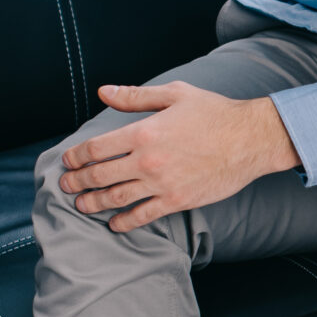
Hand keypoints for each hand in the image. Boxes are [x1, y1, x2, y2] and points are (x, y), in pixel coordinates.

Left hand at [60, 83, 300, 230]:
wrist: (251, 140)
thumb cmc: (215, 113)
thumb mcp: (175, 94)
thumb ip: (136, 96)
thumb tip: (103, 92)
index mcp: (144, 132)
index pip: (97, 148)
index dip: (77, 156)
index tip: (69, 161)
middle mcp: (148, 160)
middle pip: (100, 175)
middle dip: (77, 181)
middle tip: (66, 185)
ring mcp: (162, 184)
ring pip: (116, 198)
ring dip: (93, 203)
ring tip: (81, 205)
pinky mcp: (178, 201)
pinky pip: (143, 216)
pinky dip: (124, 222)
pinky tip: (114, 224)